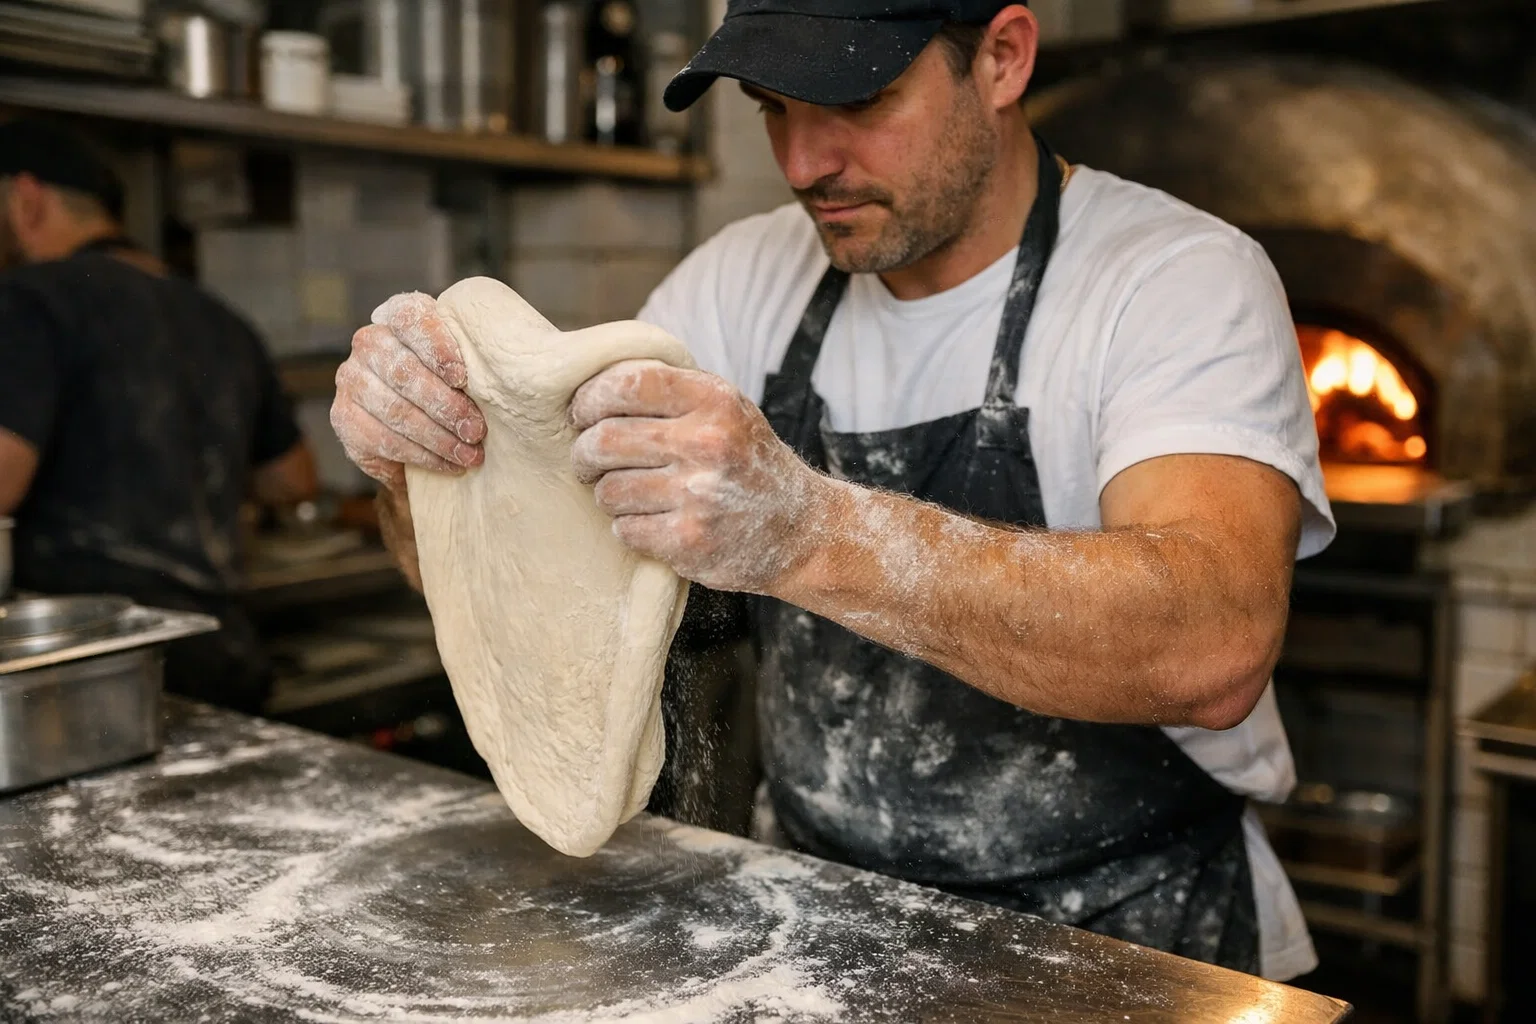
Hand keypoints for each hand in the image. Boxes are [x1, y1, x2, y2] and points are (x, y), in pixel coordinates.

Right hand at [330, 292, 487, 491]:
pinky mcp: (344, 418)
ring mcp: (352, 379)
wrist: (429, 440)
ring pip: (394, 409)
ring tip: (469, 453)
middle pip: (402, 369)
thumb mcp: (476, 369)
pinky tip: (448, 464)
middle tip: (476, 430)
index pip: (409, 316)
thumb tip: (513, 358)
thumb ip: (482, 355)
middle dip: (445, 405)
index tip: (462, 377)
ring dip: (437, 436)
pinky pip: (381, 438)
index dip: (434, 344)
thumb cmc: (462, 393)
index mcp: (401, 319)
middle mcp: (370, 343)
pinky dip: (421, 455)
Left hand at [570, 362, 826, 593]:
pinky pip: (625, 529)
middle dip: (584, 452)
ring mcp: (700, 495)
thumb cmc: (746, 462)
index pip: (627, 383)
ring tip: (630, 493)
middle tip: (588, 460)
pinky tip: (652, 522)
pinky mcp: (690, 541)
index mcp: (714, 400)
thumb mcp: (725, 409)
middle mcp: (708, 443)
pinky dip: (629, 528)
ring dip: (608, 494)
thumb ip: (670, 389)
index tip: (581, 412)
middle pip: (605, 439)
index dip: (590, 397)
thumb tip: (588, 380)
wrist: (801, 530)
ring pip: (608, 490)